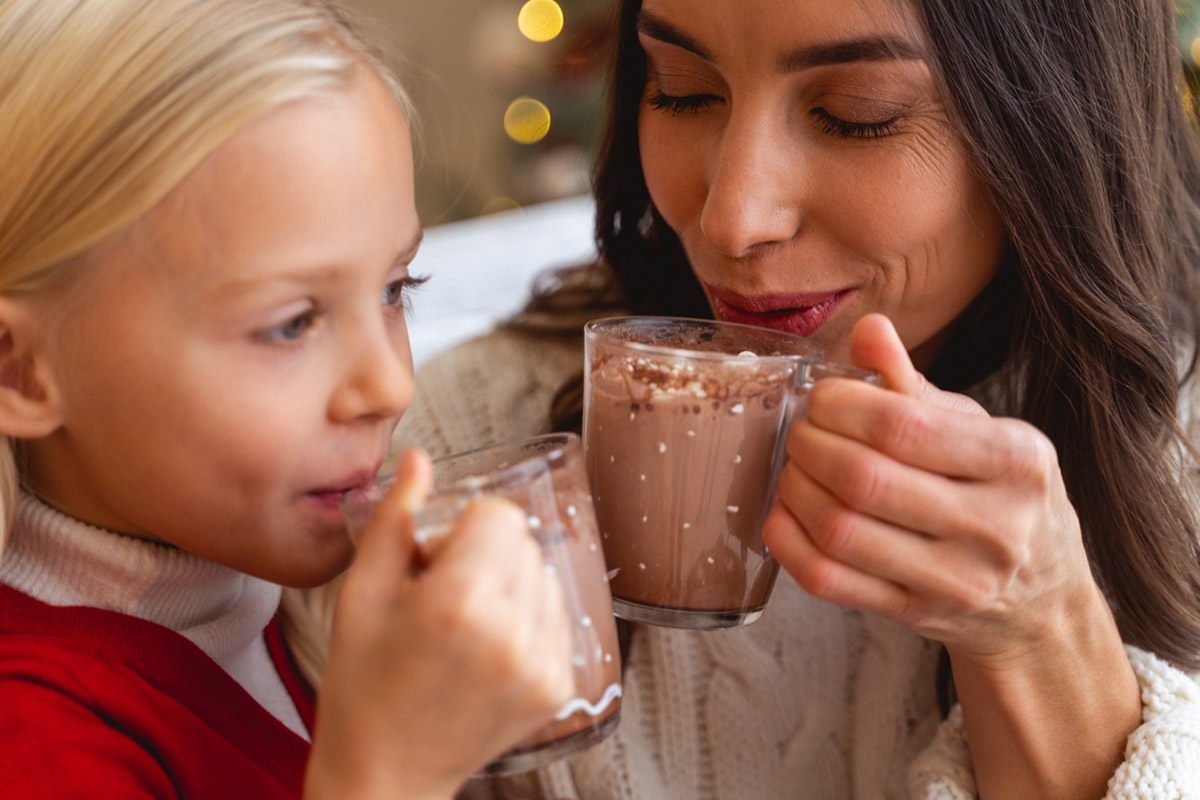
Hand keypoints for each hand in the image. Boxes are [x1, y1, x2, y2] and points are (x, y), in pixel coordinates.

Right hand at [304, 448, 574, 799]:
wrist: (384, 776)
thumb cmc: (363, 685)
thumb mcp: (361, 594)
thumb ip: (396, 518)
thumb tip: (420, 460)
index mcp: (458, 602)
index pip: (500, 515)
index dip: (464, 528)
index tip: (436, 558)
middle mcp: (510, 632)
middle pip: (525, 542)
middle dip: (487, 554)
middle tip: (444, 594)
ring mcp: (540, 663)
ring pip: (546, 577)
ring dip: (511, 586)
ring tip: (464, 626)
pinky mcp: (558, 687)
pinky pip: (558, 619)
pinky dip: (528, 622)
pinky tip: (486, 649)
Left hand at [764, 314, 1099, 664]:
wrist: (1043, 599)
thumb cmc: (1001, 495)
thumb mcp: (980, 431)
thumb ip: (916, 384)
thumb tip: (868, 330)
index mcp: (1014, 463)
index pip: (903, 426)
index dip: (842, 405)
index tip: (821, 397)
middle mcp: (994, 527)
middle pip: (864, 480)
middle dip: (809, 445)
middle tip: (800, 431)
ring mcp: (955, 581)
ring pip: (840, 531)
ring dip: (796, 490)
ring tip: (795, 468)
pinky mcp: (916, 615)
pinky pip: (830, 581)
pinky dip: (789, 544)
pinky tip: (784, 516)